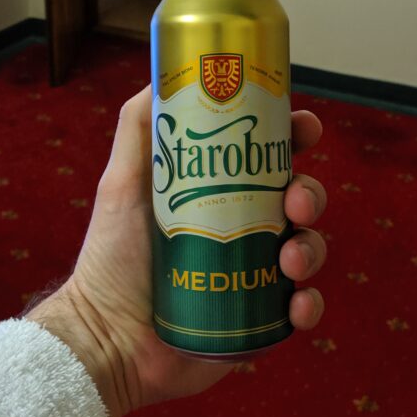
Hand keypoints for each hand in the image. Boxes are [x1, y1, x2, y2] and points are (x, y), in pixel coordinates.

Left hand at [27, 86, 326, 416]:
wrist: (105, 340)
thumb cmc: (111, 259)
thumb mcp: (122, 183)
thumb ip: (139, 128)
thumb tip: (163, 75)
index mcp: (220, 193)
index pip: (270, 157)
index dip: (295, 137)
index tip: (305, 128)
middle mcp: (244, 229)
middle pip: (299, 198)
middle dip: (310, 193)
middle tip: (293, 201)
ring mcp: (256, 275)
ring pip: (308, 248)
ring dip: (312, 248)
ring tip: (287, 260)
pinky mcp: (259, 320)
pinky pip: (301, 308)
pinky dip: (308, 306)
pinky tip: (294, 306)